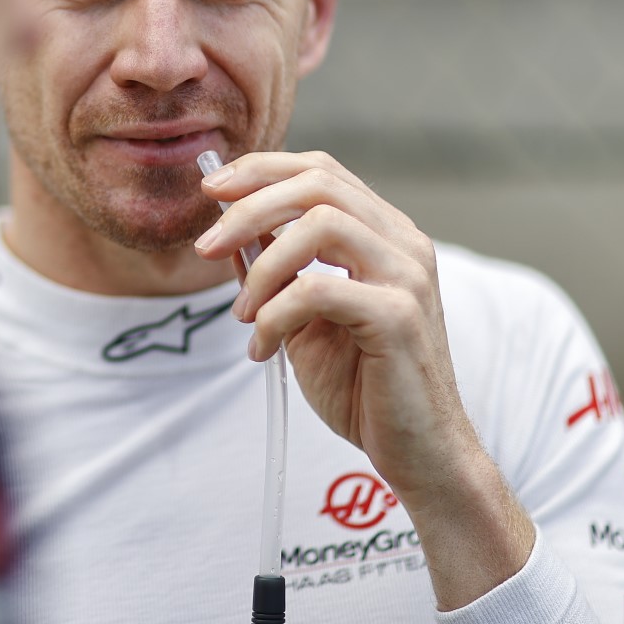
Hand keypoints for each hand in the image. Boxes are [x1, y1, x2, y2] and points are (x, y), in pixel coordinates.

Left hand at [194, 151, 532, 607]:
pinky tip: (261, 349)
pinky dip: (273, 316)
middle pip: (317, 184)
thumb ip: (276, 271)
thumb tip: (228, 231)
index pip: (322, 171)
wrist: (417, 452)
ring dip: (262, 266)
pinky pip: (317, 289)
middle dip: (249, 207)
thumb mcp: (304, 319)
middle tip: (206, 248)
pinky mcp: (399, 315)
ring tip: (242, 313)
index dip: (261, 171)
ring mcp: (407, 275)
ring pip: (319, 224)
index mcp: (385, 234)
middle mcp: (404, 243)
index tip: (211, 191)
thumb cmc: (363, 387)